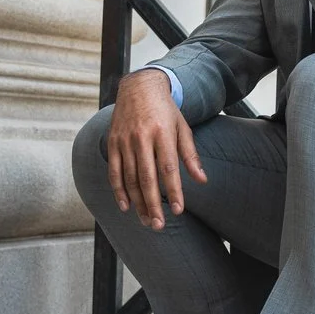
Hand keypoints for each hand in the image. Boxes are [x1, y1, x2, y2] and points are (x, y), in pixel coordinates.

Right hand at [103, 69, 204, 230]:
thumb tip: (202, 180)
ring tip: (146, 220)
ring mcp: (125, 140)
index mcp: (163, 133)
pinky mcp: (113, 142)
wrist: (138, 87)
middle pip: (147, 177)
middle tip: (159, 225)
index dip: (174, 191)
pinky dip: (119, 190)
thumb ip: (190, 155)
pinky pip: (114, 171)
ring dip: (138, 202)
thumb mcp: (183, 128)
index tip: (179, 210)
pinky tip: (126, 206)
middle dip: (154, 204)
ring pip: (129, 178)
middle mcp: (142, 138)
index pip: (169, 168)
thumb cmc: (165, 111)